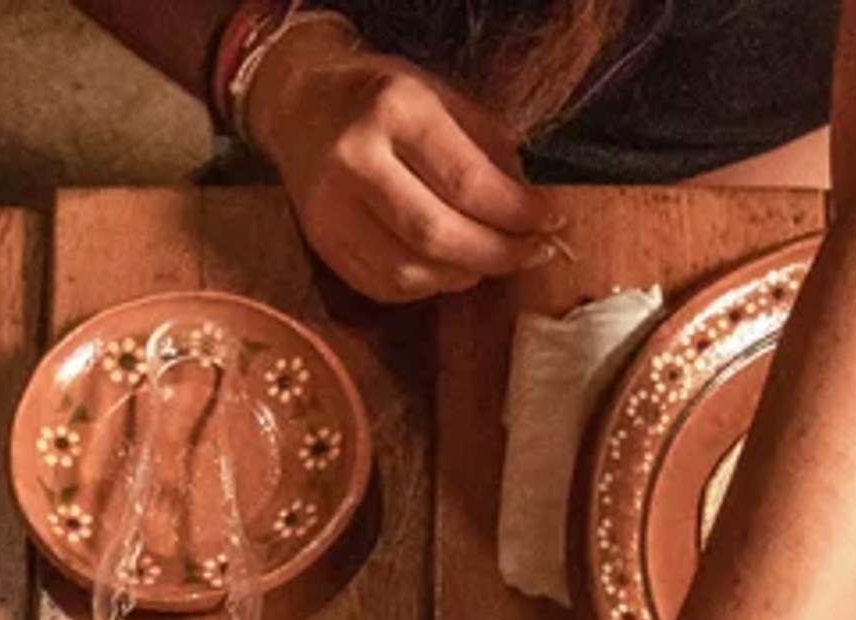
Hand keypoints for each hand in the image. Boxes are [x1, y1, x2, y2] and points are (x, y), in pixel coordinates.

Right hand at [239, 20, 556, 303]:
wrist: (302, 105)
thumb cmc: (384, 98)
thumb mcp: (443, 97)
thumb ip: (489, 149)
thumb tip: (532, 209)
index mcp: (395, 110)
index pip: (466, 181)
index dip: (517, 213)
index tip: (553, 222)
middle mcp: (356, 160)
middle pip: (436, 235)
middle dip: (497, 254)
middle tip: (532, 254)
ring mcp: (331, 209)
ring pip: (409, 272)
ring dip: (464, 276)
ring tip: (490, 260)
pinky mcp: (320, 244)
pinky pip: (383, 286)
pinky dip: (428, 287)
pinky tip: (449, 269)